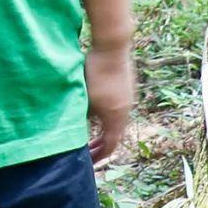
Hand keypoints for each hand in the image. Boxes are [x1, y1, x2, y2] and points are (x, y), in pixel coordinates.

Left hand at [85, 42, 134, 166]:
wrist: (112, 45)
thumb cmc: (95, 70)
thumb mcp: (85, 98)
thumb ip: (83, 117)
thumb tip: (78, 132)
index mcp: (116, 116)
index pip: (110, 145)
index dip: (99, 156)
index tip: (88, 163)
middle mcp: (126, 110)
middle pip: (115, 135)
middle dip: (101, 145)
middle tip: (88, 152)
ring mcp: (128, 97)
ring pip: (117, 122)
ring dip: (104, 130)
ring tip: (91, 134)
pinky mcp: (127, 86)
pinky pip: (118, 109)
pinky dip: (108, 117)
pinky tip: (97, 112)